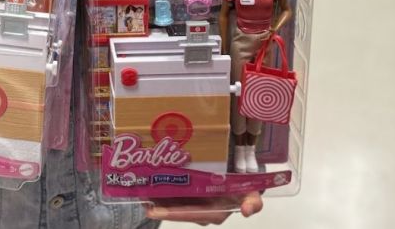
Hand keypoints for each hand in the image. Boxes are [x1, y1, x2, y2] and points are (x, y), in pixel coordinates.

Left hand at [146, 192, 263, 224]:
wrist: (242, 179)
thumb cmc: (245, 187)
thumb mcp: (253, 193)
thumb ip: (253, 202)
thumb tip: (247, 211)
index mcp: (215, 213)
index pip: (191, 215)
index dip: (172, 214)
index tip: (154, 210)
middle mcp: (202, 212)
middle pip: (177, 212)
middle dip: (159, 207)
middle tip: (141, 200)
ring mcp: (194, 205)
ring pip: (173, 204)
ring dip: (157, 200)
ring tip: (140, 192)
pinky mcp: (189, 198)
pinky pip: (173, 197)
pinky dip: (160, 193)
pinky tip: (148, 187)